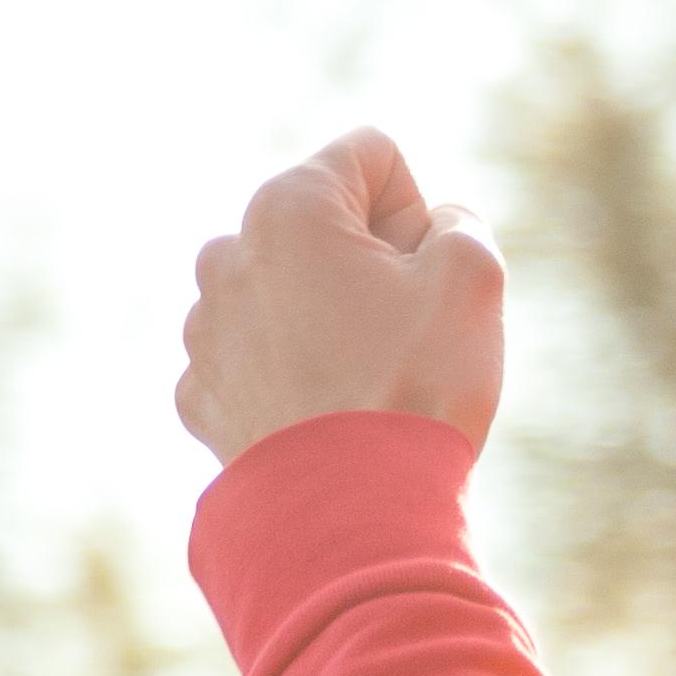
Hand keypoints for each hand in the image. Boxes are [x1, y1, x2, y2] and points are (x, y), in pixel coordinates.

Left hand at [178, 129, 506, 466]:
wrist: (353, 518)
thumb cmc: (415, 388)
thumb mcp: (474, 276)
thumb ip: (458, 221)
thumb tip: (432, 230)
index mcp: (288, 206)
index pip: (373, 157)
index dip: (418, 211)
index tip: (423, 276)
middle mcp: (227, 255)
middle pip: (323, 223)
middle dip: (368, 261)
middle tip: (401, 333)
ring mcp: (205, 329)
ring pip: (288, 292)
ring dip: (328, 318)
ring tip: (364, 381)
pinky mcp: (201, 394)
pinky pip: (260, 357)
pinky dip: (294, 374)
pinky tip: (327, 417)